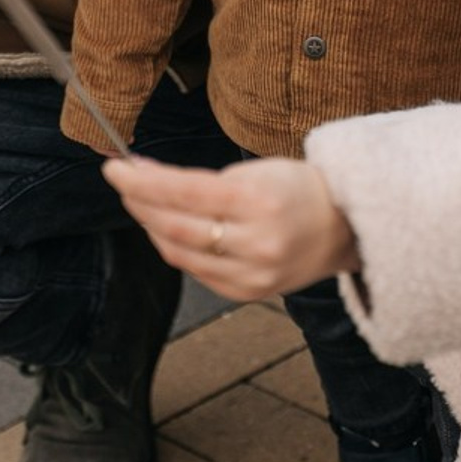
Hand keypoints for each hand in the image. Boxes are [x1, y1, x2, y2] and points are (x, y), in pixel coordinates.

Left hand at [102, 155, 360, 300]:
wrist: (345, 227)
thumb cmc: (301, 189)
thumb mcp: (259, 169)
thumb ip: (205, 181)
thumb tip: (148, 176)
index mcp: (258, 201)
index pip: (183, 192)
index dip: (142, 181)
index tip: (115, 168)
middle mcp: (254, 242)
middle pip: (175, 226)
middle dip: (139, 202)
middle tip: (121, 180)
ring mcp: (251, 273)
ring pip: (179, 253)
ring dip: (151, 226)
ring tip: (140, 202)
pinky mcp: (248, 293)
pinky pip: (196, 271)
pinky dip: (175, 249)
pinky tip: (166, 229)